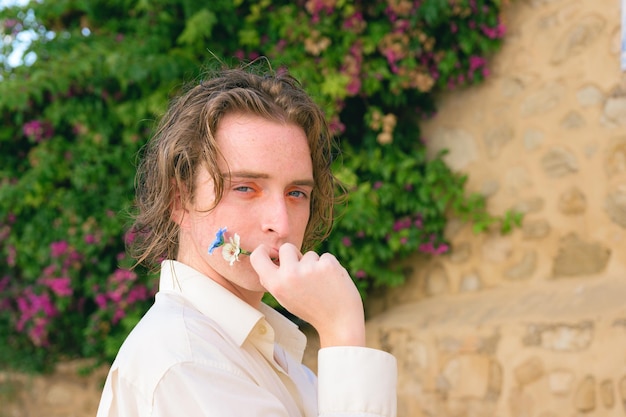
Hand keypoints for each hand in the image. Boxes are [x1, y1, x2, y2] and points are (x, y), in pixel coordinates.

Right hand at [250, 243, 365, 347]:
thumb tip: (271, 256)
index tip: (271, 251)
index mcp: (276, 285)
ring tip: (321, 285)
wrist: (339, 322)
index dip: (263, 250)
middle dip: (295, 255)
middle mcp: (290, 274)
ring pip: (309, 254)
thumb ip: (276, 280)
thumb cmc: (311, 309)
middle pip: (287, 248)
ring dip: (315, 265)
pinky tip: (332, 282)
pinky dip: (329, 267)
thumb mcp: (286, 298)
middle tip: (304, 272)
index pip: (257, 256)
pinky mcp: (327, 264)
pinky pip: (325, 257)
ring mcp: (309, 268)